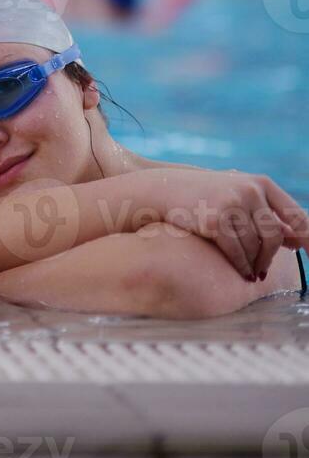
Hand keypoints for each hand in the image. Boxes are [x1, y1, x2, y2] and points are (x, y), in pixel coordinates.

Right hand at [152, 171, 308, 280]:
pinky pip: (237, 252)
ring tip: (251, 273)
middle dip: (270, 258)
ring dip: (254, 264)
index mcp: (261, 183)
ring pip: (255, 247)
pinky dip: (241, 265)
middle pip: (274, 236)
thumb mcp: (238, 197)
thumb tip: (298, 240)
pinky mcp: (214, 220)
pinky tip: (242, 272)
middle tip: (263, 271)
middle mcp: (249, 191)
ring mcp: (231, 204)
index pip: (296, 216)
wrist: (162, 190)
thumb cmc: (204, 196)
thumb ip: (267, 216)